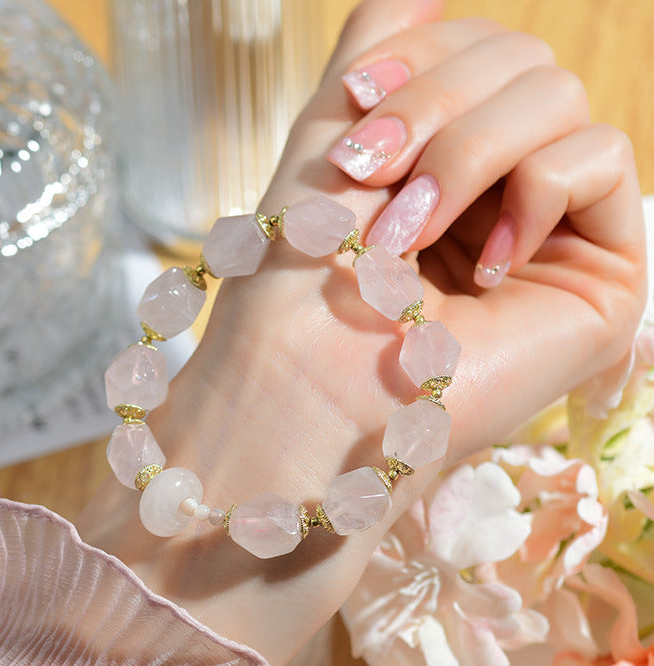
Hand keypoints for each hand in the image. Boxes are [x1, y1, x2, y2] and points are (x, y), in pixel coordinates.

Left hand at [78, 0, 646, 665]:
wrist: (310, 382)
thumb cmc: (303, 272)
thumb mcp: (332, 132)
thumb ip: (383, 44)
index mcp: (441, 158)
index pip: (474, 45)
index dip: (421, 59)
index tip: (356, 110)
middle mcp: (501, 187)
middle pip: (520, 59)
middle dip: (435, 110)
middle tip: (373, 182)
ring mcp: (551, 229)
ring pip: (558, 99)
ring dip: (470, 154)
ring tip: (411, 236)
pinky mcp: (599, 271)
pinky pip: (600, 159)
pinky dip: (532, 193)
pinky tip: (480, 272)